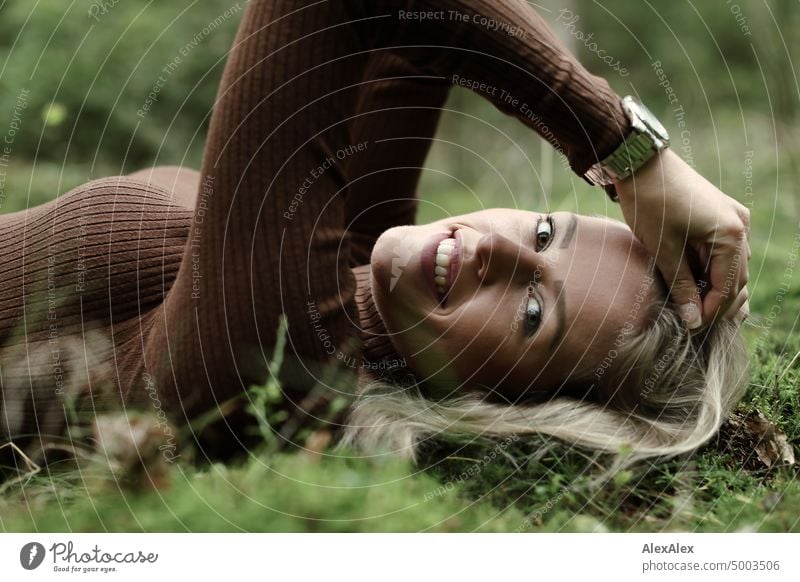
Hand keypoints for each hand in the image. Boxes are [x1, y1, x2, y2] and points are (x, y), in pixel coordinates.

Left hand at [614, 148, 749, 329]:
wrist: (639, 162)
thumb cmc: (650, 202)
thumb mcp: (663, 249)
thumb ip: (680, 285)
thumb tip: (693, 321)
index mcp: (732, 234)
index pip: (729, 287)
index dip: (711, 311)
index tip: (691, 328)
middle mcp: (740, 226)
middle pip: (737, 278)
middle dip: (717, 304)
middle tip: (694, 324)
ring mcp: (732, 219)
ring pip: (731, 266)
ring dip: (715, 289)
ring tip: (693, 309)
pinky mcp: (719, 216)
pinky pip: (723, 251)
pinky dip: (711, 271)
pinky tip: (695, 286)